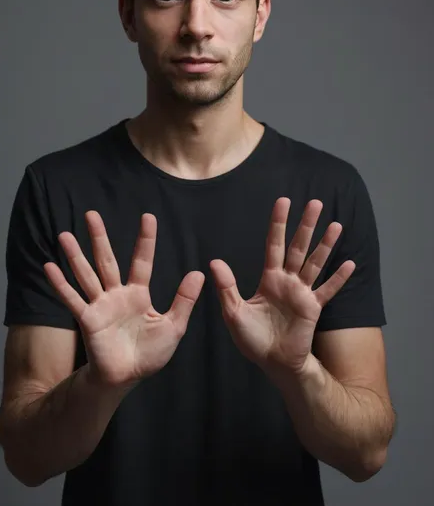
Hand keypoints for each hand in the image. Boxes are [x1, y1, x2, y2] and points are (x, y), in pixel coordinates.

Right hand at [44, 212, 204, 387]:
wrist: (128, 377)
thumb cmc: (150, 353)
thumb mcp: (173, 325)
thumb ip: (184, 299)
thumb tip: (199, 273)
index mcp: (138, 294)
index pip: (142, 261)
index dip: (145, 239)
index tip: (148, 217)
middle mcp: (116, 294)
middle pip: (107, 260)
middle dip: (99, 237)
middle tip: (91, 214)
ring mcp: (100, 306)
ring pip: (86, 275)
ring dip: (75, 256)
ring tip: (64, 235)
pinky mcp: (88, 320)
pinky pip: (72, 300)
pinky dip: (60, 284)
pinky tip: (49, 267)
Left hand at [209, 198, 355, 377]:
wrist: (273, 363)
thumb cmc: (252, 339)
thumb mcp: (234, 312)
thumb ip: (227, 287)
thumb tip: (213, 262)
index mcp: (269, 279)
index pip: (274, 244)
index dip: (278, 223)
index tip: (284, 202)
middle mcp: (288, 281)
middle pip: (298, 247)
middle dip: (306, 226)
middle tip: (315, 203)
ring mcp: (302, 293)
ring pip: (315, 263)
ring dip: (326, 245)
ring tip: (335, 225)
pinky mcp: (314, 308)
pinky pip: (328, 290)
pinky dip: (338, 278)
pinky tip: (350, 264)